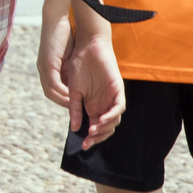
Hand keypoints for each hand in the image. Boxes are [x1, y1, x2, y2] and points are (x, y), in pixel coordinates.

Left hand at [37, 16, 73, 110]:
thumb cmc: (63, 34)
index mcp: (47, 67)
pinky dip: (63, 92)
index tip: (76, 104)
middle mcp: (42, 69)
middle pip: (50, 94)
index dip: (64, 98)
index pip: (53, 89)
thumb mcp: (68, 54)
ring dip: (63, 100)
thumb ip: (70, 65)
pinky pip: (54, 84)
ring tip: (76, 105)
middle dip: (63, 102)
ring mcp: (43, 67)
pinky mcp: (47, 63)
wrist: (56, 19)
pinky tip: (73, 96)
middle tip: (76, 109)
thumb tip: (77, 77)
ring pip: (51, 92)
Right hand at [61, 29, 126, 148]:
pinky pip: (119, 107)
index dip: (91, 139)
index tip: (83, 146)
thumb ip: (74, 108)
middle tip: (88, 141)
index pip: (95, 128)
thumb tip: (74, 128)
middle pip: (106, 128)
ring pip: (114, 120)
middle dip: (98, 137)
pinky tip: (101, 120)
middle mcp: (104, 104)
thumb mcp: (73, 90)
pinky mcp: (117, 89)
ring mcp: (111, 97)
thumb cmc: (79, 65)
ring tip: (93, 130)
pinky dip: (112, 115)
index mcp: (93, 106)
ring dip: (104, 128)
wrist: (86, 47)